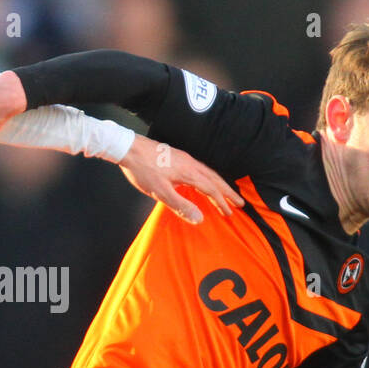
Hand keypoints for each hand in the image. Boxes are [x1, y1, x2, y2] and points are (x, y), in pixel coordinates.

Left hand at [119, 134, 242, 223]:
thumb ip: (180, 205)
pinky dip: (208, 178)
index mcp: (189, 173)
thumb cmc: (143, 170)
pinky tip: (203, 181)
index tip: (229, 213)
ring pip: (208, 173)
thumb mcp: (160, 192)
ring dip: (219, 184)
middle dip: (227, 192)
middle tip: (239, 203)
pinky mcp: (177, 157)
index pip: (211, 189)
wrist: (129, 148)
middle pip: (215, 179)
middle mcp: (191, 164)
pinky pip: (200, 169)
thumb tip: (200, 218)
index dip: (221, 202)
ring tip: (226, 193)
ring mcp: (184, 159)